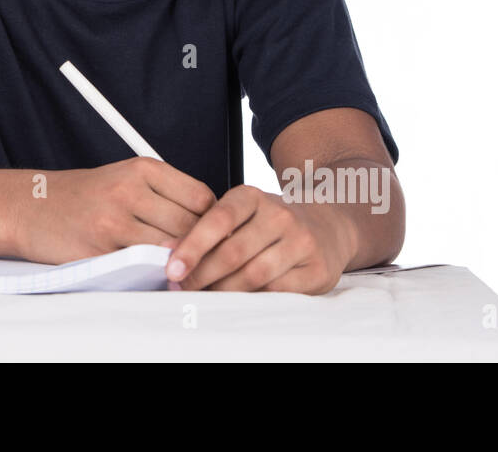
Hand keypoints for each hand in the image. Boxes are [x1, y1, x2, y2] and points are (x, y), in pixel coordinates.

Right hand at [17, 156, 215, 264]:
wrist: (30, 206)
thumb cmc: (83, 196)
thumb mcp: (124, 178)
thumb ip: (164, 195)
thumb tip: (208, 224)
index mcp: (142, 168)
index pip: (201, 197)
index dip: (211, 220)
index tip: (209, 234)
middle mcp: (129, 190)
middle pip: (191, 224)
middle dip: (199, 245)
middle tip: (200, 258)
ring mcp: (114, 221)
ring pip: (171, 248)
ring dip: (180, 262)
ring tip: (180, 268)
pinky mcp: (100, 249)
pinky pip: (143, 266)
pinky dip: (154, 273)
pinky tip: (154, 273)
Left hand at [163, 185, 355, 292]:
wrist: (327, 225)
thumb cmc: (270, 224)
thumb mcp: (241, 214)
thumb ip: (208, 229)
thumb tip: (170, 252)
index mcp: (253, 196)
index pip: (218, 219)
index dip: (192, 246)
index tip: (172, 268)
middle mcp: (280, 215)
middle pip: (233, 252)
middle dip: (202, 275)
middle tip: (183, 288)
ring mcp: (302, 241)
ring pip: (254, 275)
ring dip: (225, 290)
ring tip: (207, 296)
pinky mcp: (317, 269)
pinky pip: (278, 291)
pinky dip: (253, 299)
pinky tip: (238, 301)